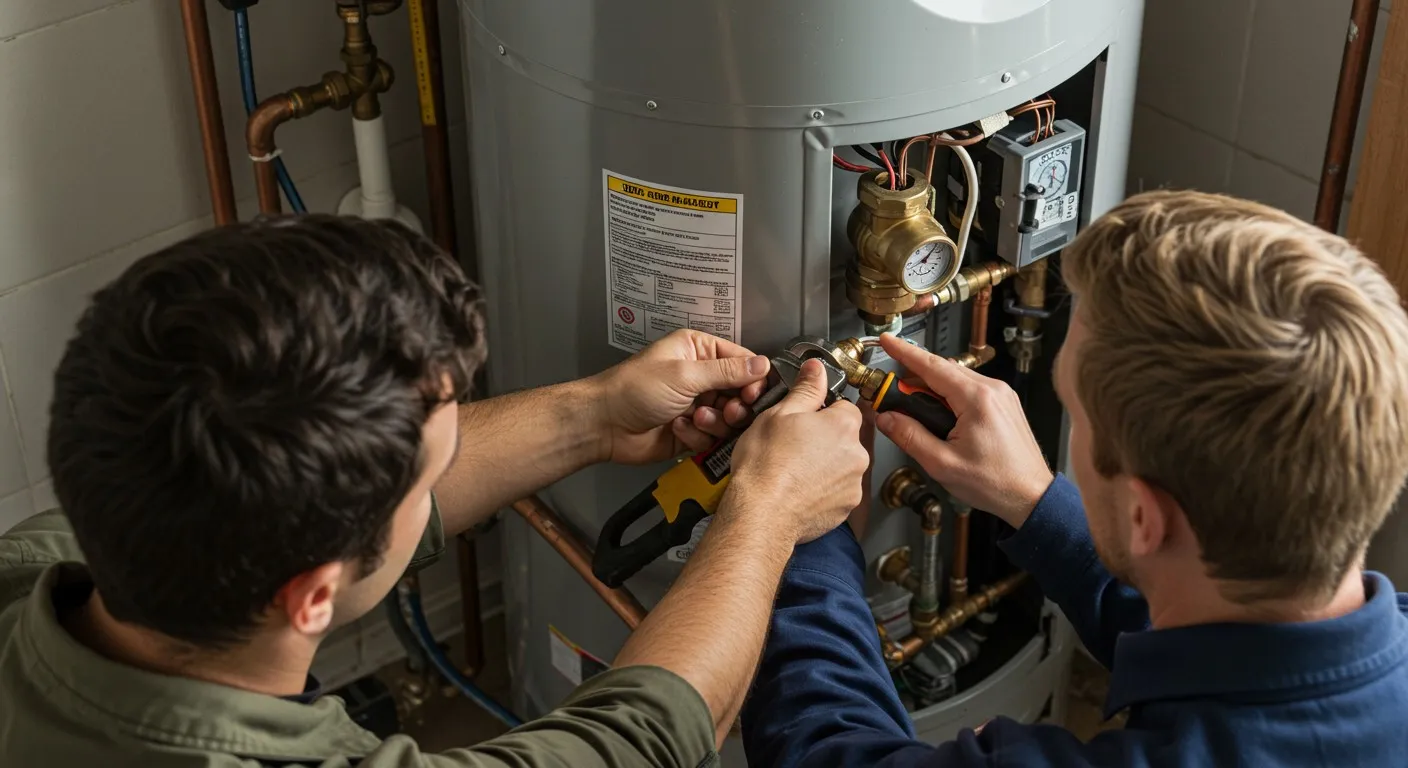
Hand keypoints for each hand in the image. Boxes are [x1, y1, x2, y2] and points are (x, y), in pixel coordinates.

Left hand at [591, 330, 770, 464]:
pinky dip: (699, 435)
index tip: (754, 394)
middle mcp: (700, 376)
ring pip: (729, 418)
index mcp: (698, 351)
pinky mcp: (692, 431)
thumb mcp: (684, 374)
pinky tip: (678, 428)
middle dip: (736, 405)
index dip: (753, 379)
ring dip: (716, 422)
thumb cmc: (634, 389)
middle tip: (729, 411)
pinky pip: (712, 436)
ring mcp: (697, 404)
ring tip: (695, 418)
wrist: (604, 424)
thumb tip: (763, 364)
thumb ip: (727, 372)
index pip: (742, 361)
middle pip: (741, 393)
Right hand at [724, 360, 869, 543]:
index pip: (844, 407)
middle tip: (793, 444)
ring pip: (841, 465)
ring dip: (824, 465)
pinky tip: (798, 489)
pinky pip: (837, 492)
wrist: (760, 513)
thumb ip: (806, 389)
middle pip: (844, 438)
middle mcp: (856, 454)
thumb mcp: (779, 413)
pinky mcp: (845, 508)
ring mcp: (853, 484)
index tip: (804, 419)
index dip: (821, 411)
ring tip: (793, 470)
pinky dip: (822, 490)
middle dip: (824, 439)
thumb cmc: (765, 465)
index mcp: (843, 425)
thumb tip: (816, 370)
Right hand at [874, 334, 1051, 526]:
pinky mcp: (1004, 404)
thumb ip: (910, 436)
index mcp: (977, 399)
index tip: (887, 341)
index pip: (932, 366)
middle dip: (914, 379)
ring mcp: (1001, 395)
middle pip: (943, 370)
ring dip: (932, 388)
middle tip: (892, 397)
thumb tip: (886, 418)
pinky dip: (950, 395)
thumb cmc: (995, 483)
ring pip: (956, 379)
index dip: (904, 352)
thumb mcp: (942, 464)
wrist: (1030, 496)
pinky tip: (940, 416)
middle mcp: (992, 389)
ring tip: (916, 412)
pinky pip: (970, 388)